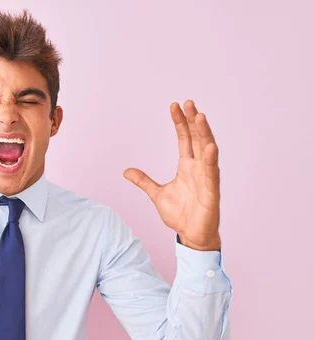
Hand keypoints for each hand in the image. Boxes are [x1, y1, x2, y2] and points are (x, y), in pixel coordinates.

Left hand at [123, 100, 220, 250]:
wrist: (191, 236)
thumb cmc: (180, 214)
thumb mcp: (157, 194)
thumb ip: (144, 181)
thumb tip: (127, 171)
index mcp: (186, 167)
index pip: (184, 139)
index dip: (180, 123)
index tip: (175, 105)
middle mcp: (198, 168)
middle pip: (196, 139)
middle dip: (193, 121)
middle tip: (188, 103)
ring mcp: (206, 179)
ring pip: (206, 151)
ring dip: (204, 134)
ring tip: (200, 116)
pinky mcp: (211, 192)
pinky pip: (212, 174)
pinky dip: (211, 160)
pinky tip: (210, 146)